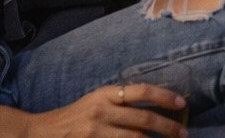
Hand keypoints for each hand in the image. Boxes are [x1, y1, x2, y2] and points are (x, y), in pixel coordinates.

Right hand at [26, 83, 185, 136]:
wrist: (41, 132)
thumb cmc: (75, 116)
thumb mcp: (96, 101)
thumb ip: (120, 102)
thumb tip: (156, 108)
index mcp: (106, 94)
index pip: (141, 91)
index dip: (164, 97)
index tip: (182, 104)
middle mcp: (102, 111)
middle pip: (144, 119)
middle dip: (168, 127)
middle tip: (184, 134)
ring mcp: (96, 132)